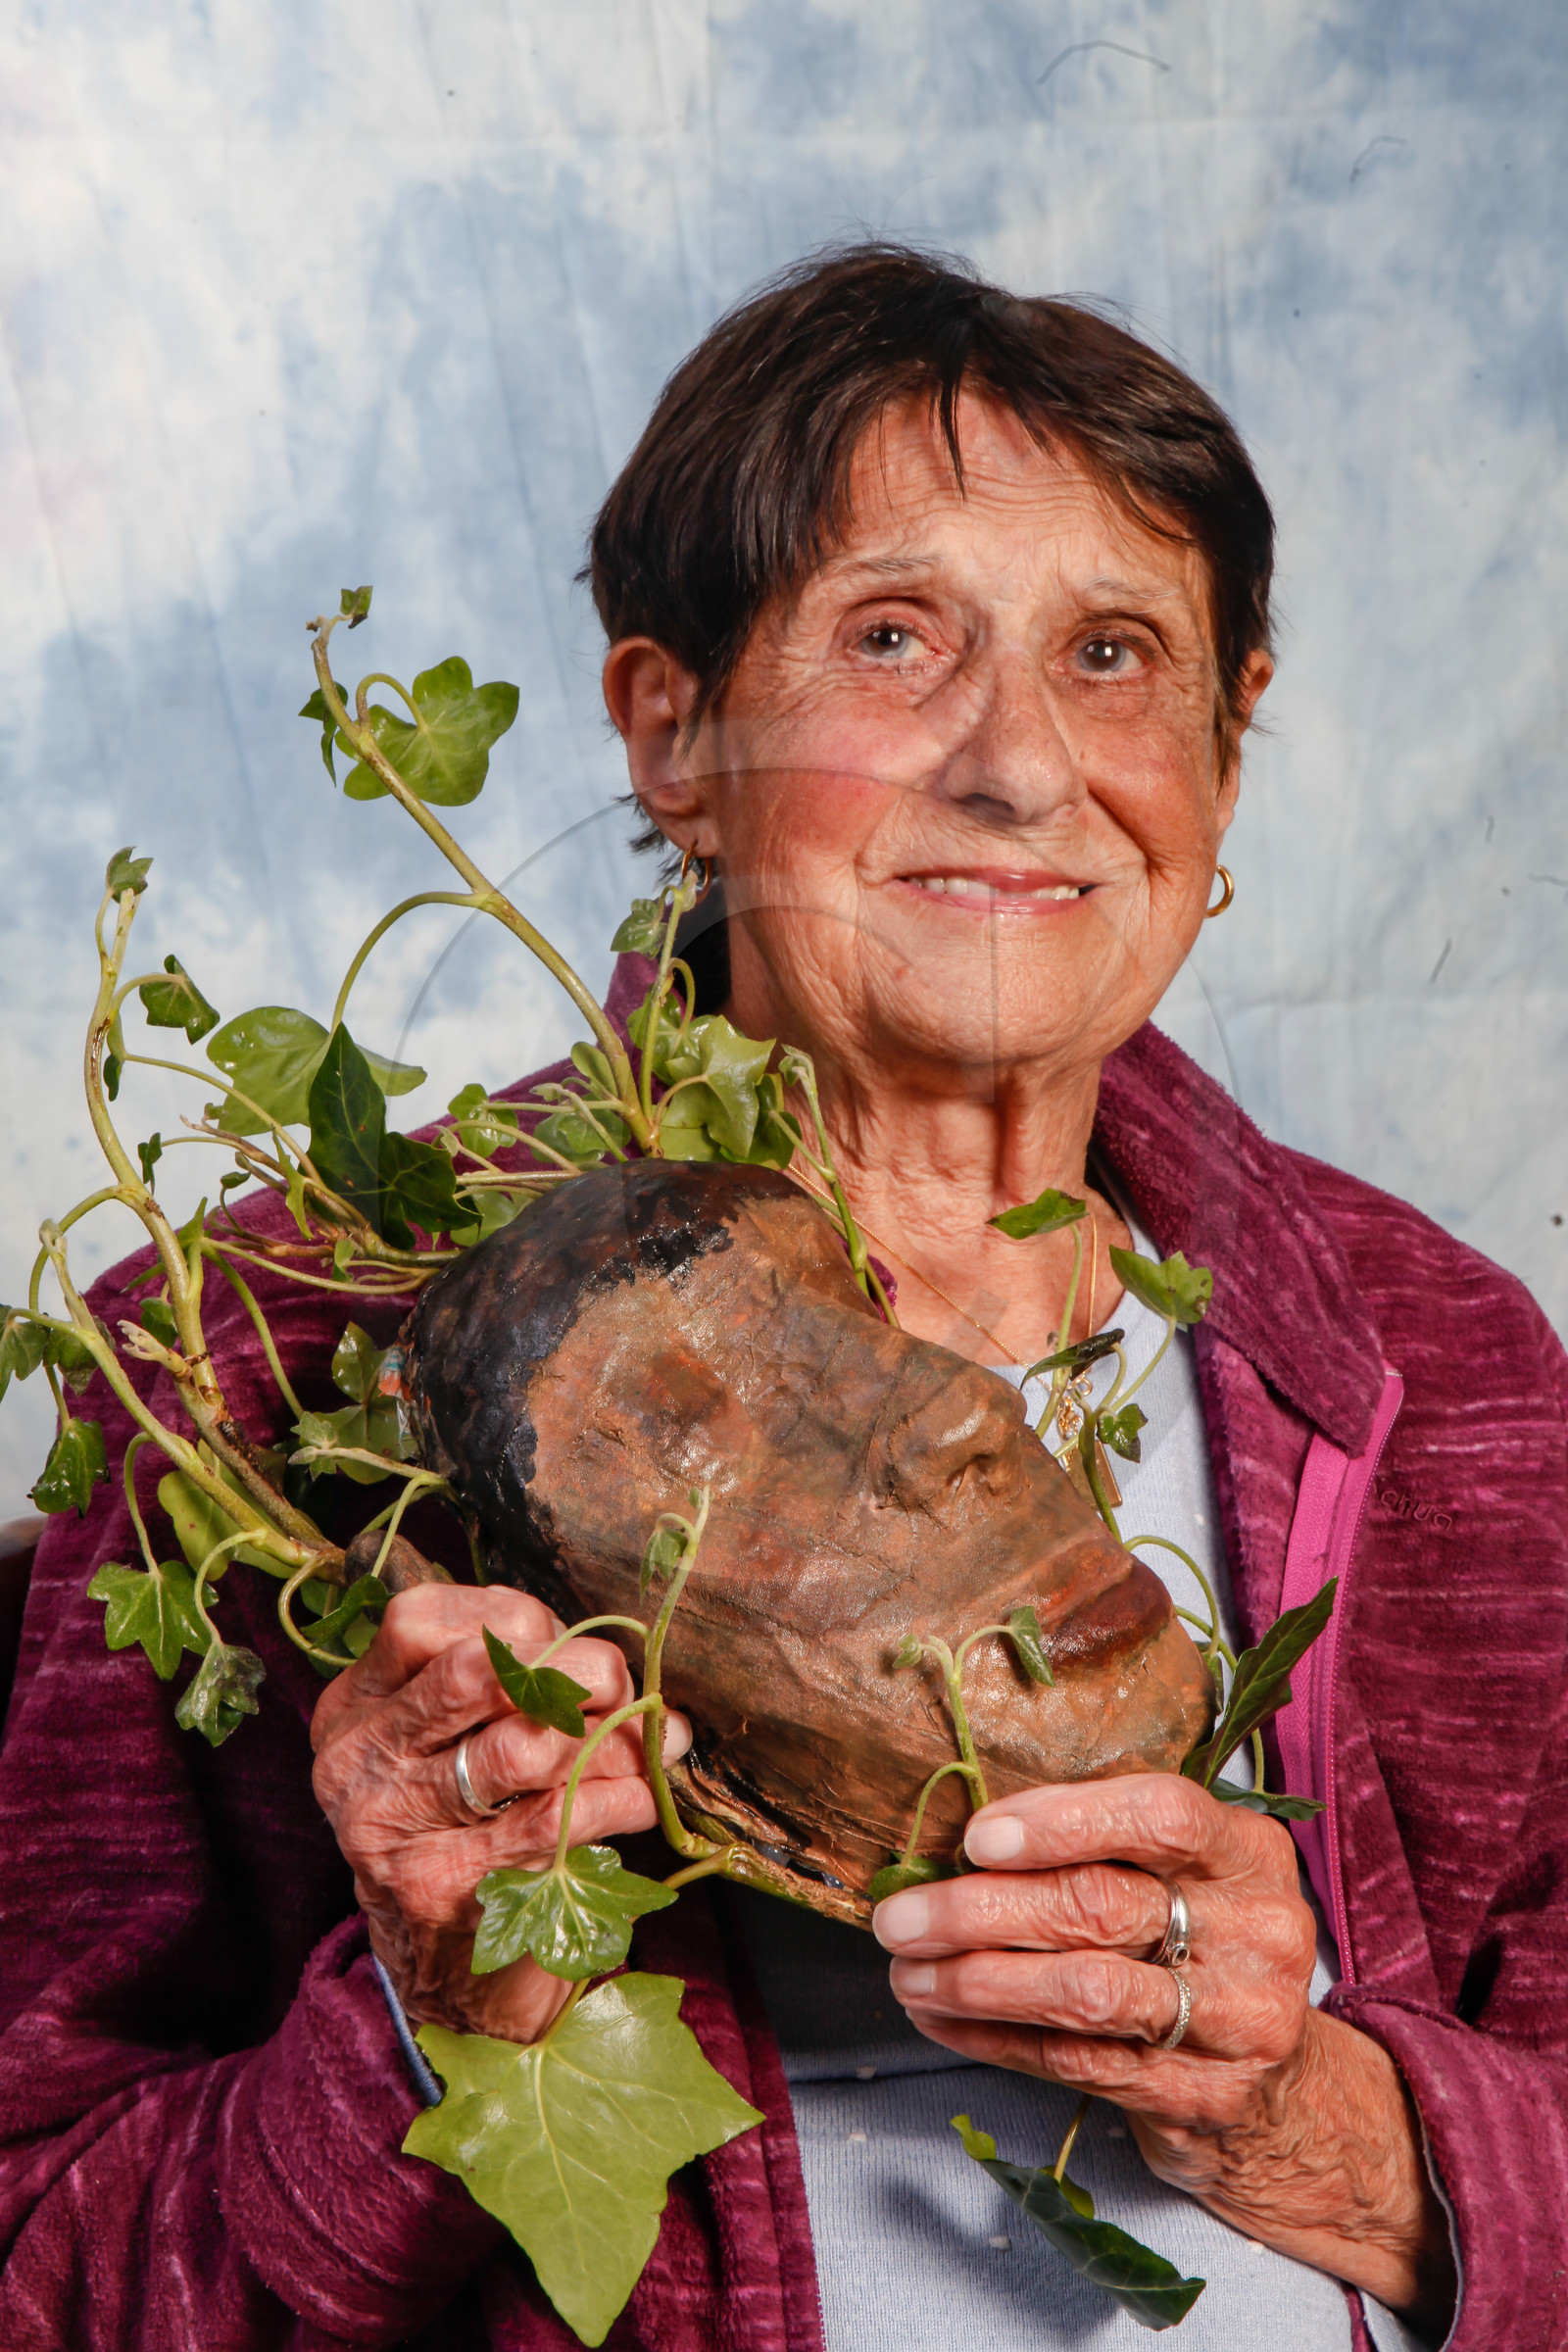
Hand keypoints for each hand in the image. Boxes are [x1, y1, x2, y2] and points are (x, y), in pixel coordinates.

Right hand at [311, 1585, 688, 2043]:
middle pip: (477, 1670)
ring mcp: (389, 1827)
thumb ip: (504, 1685)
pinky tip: (642, 1802)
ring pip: (523, 1745)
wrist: (446, 1979)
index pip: (420, 1618)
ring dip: (607, 1740)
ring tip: (648, 1748)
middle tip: (622, 1686)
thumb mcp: (450, 1745)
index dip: (511, 1620)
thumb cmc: (466, 1833)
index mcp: (354, 1707)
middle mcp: (357, 1760)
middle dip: (573, 1669)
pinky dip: (619, 1801)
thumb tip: (611, 1656)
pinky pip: (554, 1820)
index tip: (561, 1648)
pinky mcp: (440, 1888)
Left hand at [872, 1774, 1455, 2331]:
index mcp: (1249, 1852)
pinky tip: (943, 2021)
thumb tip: (964, 1840)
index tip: (974, 1839)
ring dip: (976, 1981)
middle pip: (1101, 1908)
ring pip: (1083, 1992)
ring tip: (907, 1973)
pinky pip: (1077, 2062)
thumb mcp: (1182, 1876)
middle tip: (898, 1919)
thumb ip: (1099, 1846)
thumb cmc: (1199, 1947)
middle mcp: (1260, 1931)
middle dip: (980, 1911)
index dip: (1061, 1822)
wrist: (1283, 2087)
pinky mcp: (1205, 2095)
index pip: (1161, 1815)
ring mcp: (1241, 2020)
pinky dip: (995, 2039)